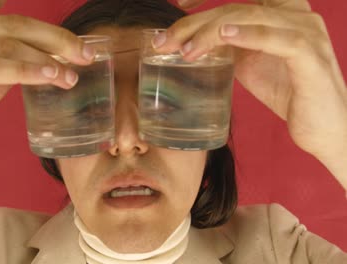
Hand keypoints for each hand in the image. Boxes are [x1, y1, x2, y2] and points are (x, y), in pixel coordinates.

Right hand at [0, 0, 93, 189]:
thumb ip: (8, 57)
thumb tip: (48, 55)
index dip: (25, 5)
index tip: (59, 12)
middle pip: (15, 24)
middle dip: (56, 39)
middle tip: (85, 54)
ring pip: (8, 45)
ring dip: (47, 60)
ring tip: (72, 75)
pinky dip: (28, 71)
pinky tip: (51, 78)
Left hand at [154, 0, 346, 184]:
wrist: (322, 125)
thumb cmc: (289, 91)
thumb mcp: (252, 63)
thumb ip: (231, 47)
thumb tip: (194, 43)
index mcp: (282, 11)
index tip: (177, 4)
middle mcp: (295, 13)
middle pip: (236, 7)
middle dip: (195, 23)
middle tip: (165, 41)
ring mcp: (304, 30)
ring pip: (249, 18)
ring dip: (210, 32)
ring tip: (183, 50)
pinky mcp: (308, 54)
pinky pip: (275, 37)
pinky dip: (248, 34)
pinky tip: (223, 35)